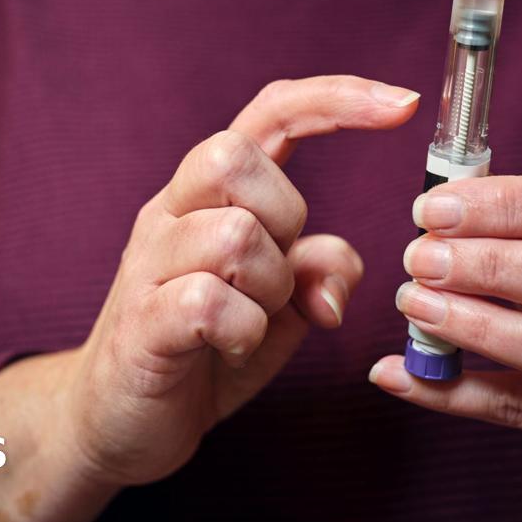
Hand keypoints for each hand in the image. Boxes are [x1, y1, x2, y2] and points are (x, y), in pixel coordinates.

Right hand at [0, 75, 419, 521]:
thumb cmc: (204, 350)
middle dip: (283, 214)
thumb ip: (319, 271)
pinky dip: (244, 330)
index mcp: (208, 195)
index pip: (269, 114)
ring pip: (232, 233)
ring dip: (268, 286)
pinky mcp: (140, 323)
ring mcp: (147, 264)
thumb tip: (336, 276)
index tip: (404, 105)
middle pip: (232, 154)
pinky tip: (231, 347)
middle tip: (276, 275)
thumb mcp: (282, 306)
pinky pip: (209, 302)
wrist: (117, 421)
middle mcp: (170, 213)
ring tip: (251, 322)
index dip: (337, 100)